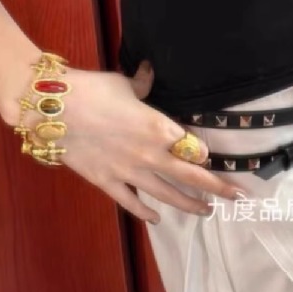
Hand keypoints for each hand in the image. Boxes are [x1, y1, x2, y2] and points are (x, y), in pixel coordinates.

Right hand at [12, 56, 246, 223]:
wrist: (54, 109)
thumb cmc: (92, 89)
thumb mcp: (124, 83)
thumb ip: (142, 84)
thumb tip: (149, 73)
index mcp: (160, 127)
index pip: (192, 147)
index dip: (204, 155)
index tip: (212, 160)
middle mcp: (151, 154)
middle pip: (191, 176)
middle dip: (217, 188)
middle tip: (238, 197)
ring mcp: (130, 172)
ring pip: (168, 194)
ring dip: (189, 204)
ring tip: (206, 212)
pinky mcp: (108, 182)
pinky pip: (131, 202)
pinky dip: (146, 212)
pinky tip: (157, 218)